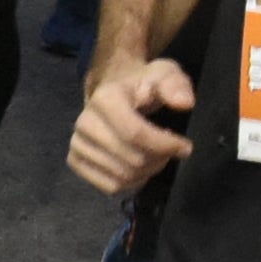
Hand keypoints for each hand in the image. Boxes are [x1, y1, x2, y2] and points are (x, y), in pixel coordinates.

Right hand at [63, 50, 196, 195]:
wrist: (114, 91)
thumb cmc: (142, 86)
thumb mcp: (164, 75)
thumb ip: (175, 86)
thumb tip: (185, 103)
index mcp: (104, 99)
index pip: (136, 134)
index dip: (165, 145)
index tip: (185, 147)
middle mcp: (85, 123)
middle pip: (131, 159)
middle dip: (159, 159)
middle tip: (170, 150)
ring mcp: (77, 144)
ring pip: (122, 176)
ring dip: (147, 171)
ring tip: (156, 155)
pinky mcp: (76, 160)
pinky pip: (110, 186)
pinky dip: (131, 182)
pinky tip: (140, 166)